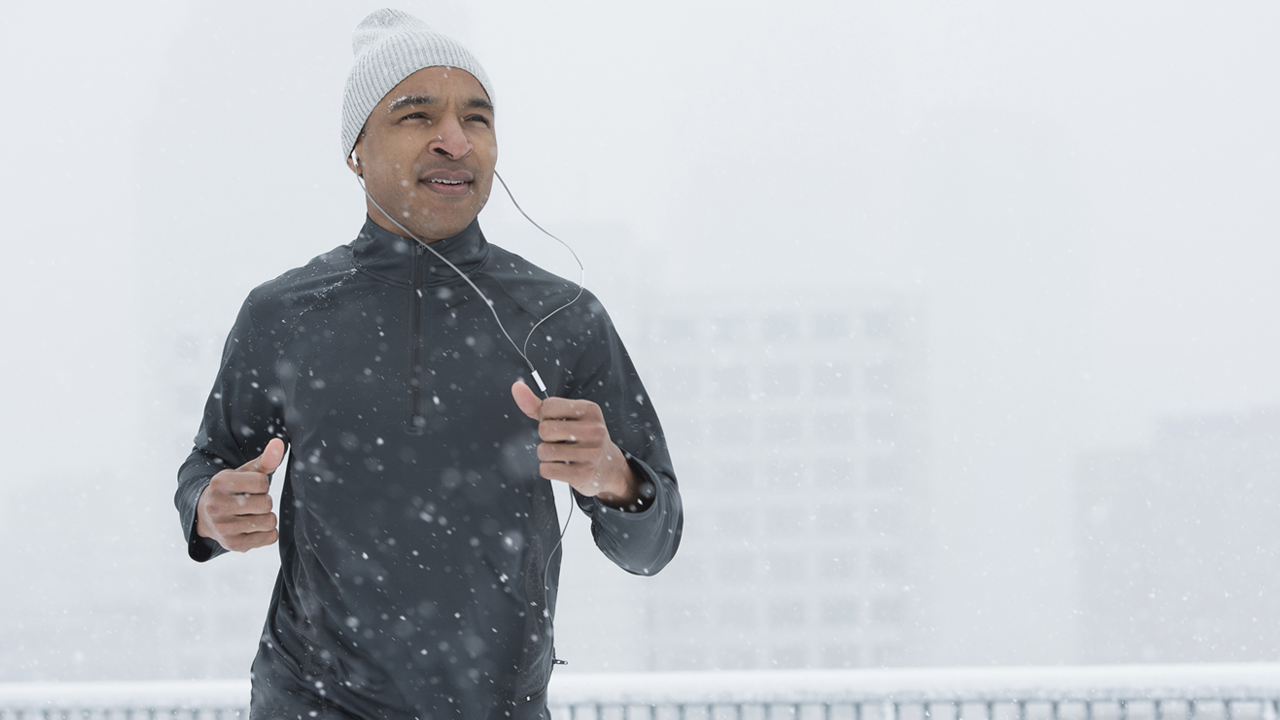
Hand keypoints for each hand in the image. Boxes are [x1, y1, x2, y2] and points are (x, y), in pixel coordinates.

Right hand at [195, 438, 283, 551]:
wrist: (205, 515)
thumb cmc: (231, 490)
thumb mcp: (243, 473)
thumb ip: (264, 460)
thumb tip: (279, 443)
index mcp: (220, 483)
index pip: (262, 483)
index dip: (262, 485)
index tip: (251, 488)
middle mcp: (217, 506)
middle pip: (266, 504)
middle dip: (265, 502)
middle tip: (252, 503)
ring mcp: (224, 528)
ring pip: (269, 522)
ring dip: (267, 518)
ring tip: (252, 515)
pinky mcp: (233, 545)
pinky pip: (270, 538)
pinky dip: (267, 532)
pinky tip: (252, 528)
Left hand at [511, 380, 638, 507]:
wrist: (608, 465)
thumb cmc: (582, 437)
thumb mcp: (566, 416)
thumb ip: (538, 404)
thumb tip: (517, 388)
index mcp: (589, 410)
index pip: (547, 407)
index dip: (546, 417)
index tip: (560, 423)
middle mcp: (594, 430)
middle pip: (544, 430)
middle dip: (546, 437)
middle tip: (561, 440)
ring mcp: (590, 453)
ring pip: (544, 451)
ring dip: (547, 455)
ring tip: (563, 454)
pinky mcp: (582, 474)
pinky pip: (547, 469)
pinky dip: (548, 469)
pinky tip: (563, 466)